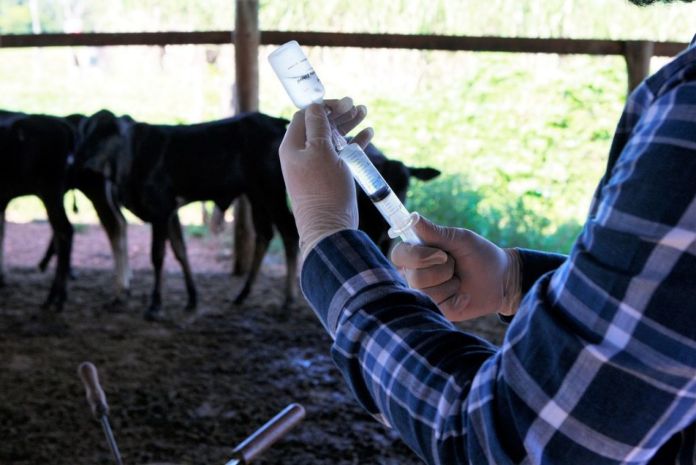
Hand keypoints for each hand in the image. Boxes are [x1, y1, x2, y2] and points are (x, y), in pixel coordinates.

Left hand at [279, 97, 372, 258]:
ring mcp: (316, 167)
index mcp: (292, 147)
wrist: (329, 228)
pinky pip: (341, 154)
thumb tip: (314, 106)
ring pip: (333, 139)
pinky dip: (353, 143)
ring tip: (364, 113)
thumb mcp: (321, 152)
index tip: (343, 103)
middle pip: (320, 126)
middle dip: (339, 114)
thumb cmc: (324, 189)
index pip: (305, 116)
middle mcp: (302, 155)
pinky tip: (367, 134)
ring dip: (348, 126)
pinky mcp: (329, 177)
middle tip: (357, 106)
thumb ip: (318, 127)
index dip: (323, 106)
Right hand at [390, 215, 520, 320]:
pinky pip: (438, 304)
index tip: (440, 253)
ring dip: (448, 281)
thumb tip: (412, 218)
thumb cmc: (479, 254)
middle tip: (453, 263)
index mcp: (418, 254)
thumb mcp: (459, 239)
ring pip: (424, 290)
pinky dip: (456, 297)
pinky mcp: (438, 310)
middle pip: (412, 275)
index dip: (415, 255)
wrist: (502, 278)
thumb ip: (434, 232)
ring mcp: (426, 294)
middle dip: (439, 268)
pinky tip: (464, 295)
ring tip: (459, 278)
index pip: (398, 254)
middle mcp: (416, 274)